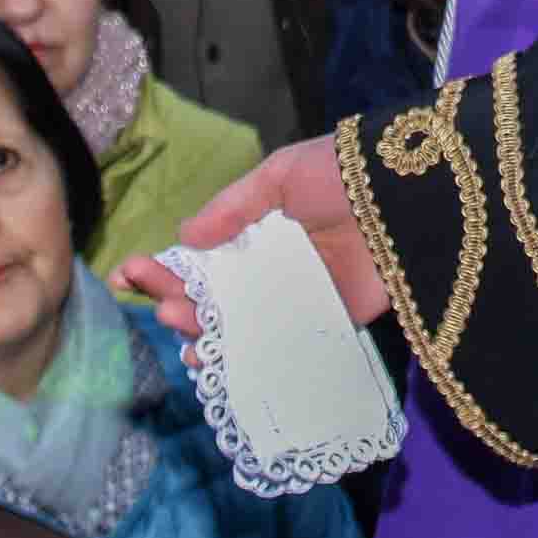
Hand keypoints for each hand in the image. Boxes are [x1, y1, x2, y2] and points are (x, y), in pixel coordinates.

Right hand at [111, 134, 388, 335]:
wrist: (407, 197)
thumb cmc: (342, 174)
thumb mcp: (282, 173)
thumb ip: (234, 206)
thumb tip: (184, 234)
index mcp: (259, 228)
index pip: (202, 254)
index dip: (166, 265)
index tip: (130, 272)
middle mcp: (273, 266)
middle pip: (214, 295)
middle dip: (180, 302)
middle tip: (166, 307)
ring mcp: (297, 297)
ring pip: (239, 326)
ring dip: (206, 333)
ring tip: (187, 334)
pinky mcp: (327, 322)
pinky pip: (281, 346)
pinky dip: (247, 358)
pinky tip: (219, 363)